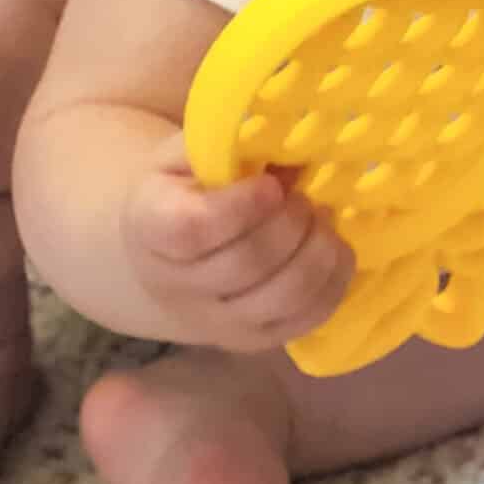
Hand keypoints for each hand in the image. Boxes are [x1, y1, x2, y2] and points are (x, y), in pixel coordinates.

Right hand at [123, 134, 355, 354]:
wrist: (166, 257)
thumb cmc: (182, 192)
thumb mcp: (187, 155)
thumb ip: (227, 144)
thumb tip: (290, 142)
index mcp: (150, 228)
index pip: (192, 230)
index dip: (240, 207)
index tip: (271, 184)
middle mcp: (176, 286)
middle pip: (247, 263)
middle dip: (290, 223)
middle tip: (302, 196)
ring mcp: (216, 323)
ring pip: (281, 298)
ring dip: (317, 251)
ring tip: (320, 219)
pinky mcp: (254, 341)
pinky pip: (306, 320)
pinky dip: (333, 281)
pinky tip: (332, 248)